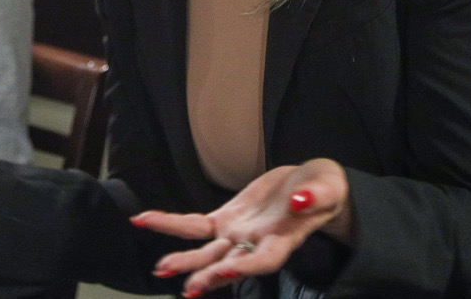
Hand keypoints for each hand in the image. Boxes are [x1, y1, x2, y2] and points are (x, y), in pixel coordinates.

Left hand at [131, 158, 351, 297]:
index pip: (262, 261)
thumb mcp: (326, 188)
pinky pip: (194, 224)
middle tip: (186, 287)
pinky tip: (144, 220)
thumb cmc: (323, 188)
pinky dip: (170, 223)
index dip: (244, 268)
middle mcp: (256, 244)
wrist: (308, 184)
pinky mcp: (225, 219)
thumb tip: (302, 199)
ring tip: (160, 267)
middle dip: (208, 274)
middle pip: (229, 264)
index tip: (224, 272)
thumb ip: (315, 196)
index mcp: (282, 241)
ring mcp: (237, 234)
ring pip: (206, 250)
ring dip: (184, 257)